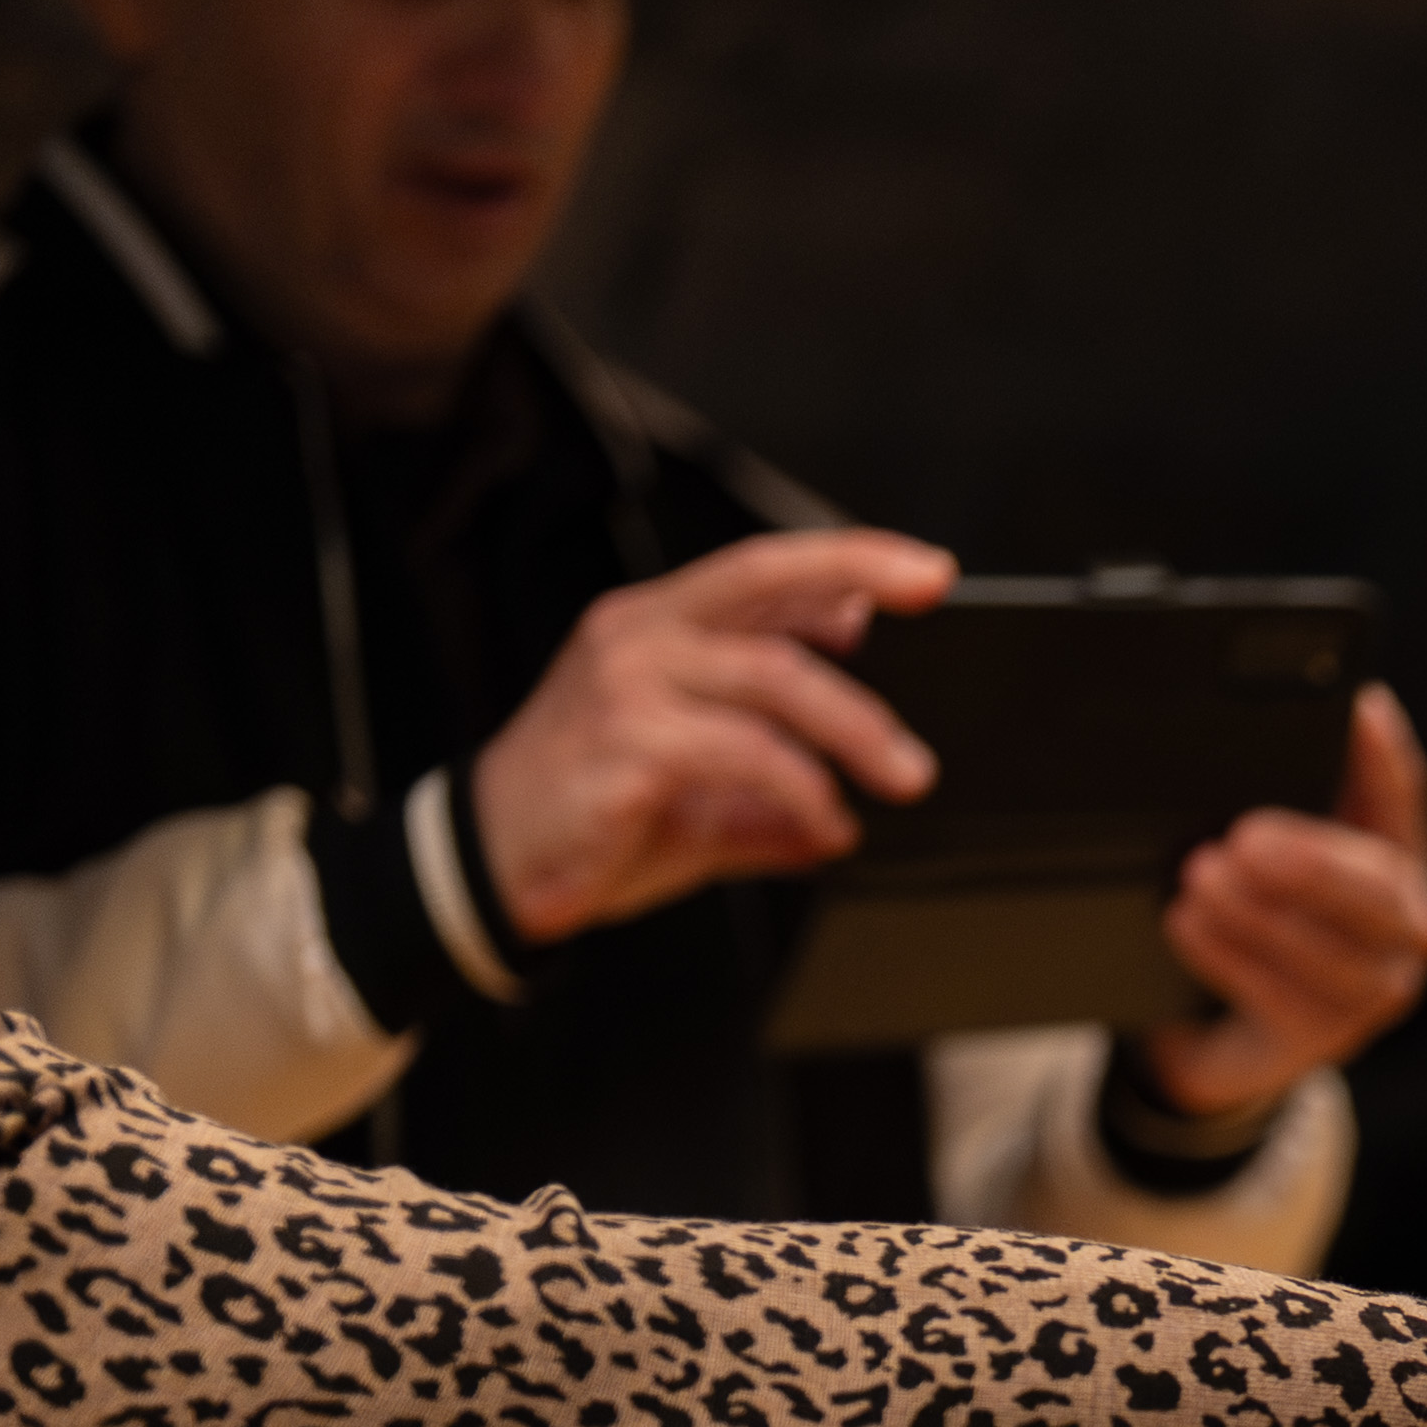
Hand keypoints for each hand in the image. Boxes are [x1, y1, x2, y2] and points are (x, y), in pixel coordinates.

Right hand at [465, 529, 955, 945]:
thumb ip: (771, 776)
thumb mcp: (701, 788)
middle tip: (932, 595)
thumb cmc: (593, 814)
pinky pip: (742, 750)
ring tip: (906, 775)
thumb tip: (849, 810)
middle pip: (762, 580)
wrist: (494, 867)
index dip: (846, 558)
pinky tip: (827, 821)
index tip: (925, 570)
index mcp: (657, 625)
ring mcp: (626, 686)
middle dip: (858, 573)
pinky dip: (802, 785)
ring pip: (771, 676)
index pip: (761, 568)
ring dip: (855, 726)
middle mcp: (638, 636)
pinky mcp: (623, 745)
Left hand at [1136, 685, 1426, 1115]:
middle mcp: (1409, 931)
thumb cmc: (1270, 917)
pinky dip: (1231, 957)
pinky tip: (1189, 923)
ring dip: (1261, 915)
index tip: (1360, 710)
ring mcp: (1374, 992)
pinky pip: (1283, 999)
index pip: (1405, 802)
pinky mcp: (1325, 1037)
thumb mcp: (1285, 850)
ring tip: (1201, 877)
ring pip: (1334, 956)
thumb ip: (1306, 785)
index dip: (1387, 758)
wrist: (1238, 1025)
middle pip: (1382, 892)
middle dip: (1314, 863)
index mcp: (1403, 864)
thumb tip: (1330, 709)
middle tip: (1245, 838)